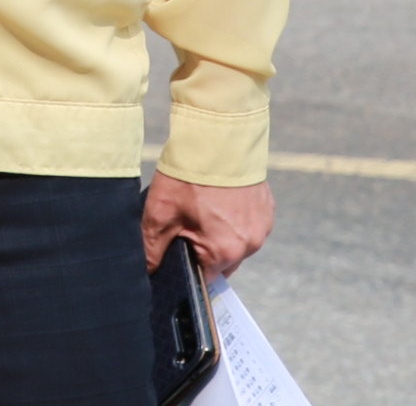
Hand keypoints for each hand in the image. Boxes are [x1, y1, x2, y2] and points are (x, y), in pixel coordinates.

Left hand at [143, 173, 272, 282]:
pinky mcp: (267, 207)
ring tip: (202, 209)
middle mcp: (250, 244)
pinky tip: (219, 199)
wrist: (218, 136)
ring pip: (236, 243)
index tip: (174, 256)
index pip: (204, 280)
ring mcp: (262, 226)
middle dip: (203, 251)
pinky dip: (234, 218)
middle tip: (185, 226)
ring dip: (221, 235)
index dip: (187, 270)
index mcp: (225, 252)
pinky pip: (248, 224)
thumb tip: (148, 270)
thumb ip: (152, 249)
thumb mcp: (161, 213)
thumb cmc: (189, 175)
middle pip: (222, 262)